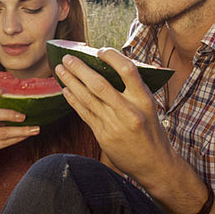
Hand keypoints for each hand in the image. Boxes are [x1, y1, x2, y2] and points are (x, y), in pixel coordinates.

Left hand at [56, 48, 177, 187]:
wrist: (154, 163)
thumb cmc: (151, 128)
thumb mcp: (149, 105)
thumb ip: (132, 88)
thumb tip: (107, 65)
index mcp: (144, 99)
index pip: (128, 70)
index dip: (112, 57)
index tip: (99, 50)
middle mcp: (129, 111)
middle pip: (99, 84)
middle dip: (79, 69)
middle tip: (67, 58)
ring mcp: (114, 124)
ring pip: (87, 98)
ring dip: (70, 82)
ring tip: (60, 70)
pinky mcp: (103, 136)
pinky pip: (84, 113)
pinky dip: (73, 100)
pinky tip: (66, 90)